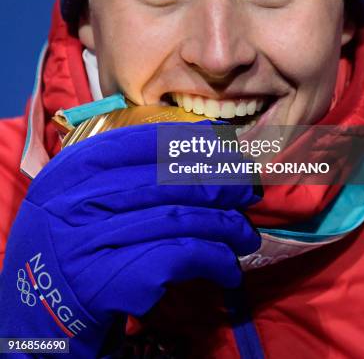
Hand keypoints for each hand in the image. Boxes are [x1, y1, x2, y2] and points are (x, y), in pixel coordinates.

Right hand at [0, 123, 260, 356]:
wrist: (34, 304)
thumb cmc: (72, 237)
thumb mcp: (82, 190)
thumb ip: (129, 165)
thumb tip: (204, 142)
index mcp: (76, 167)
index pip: (148, 141)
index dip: (196, 144)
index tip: (229, 151)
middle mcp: (79, 198)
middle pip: (170, 181)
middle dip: (221, 184)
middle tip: (248, 192)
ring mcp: (92, 240)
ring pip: (181, 220)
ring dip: (225, 227)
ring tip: (245, 235)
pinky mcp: (109, 282)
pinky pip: (178, 260)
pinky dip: (213, 261)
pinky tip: (228, 268)